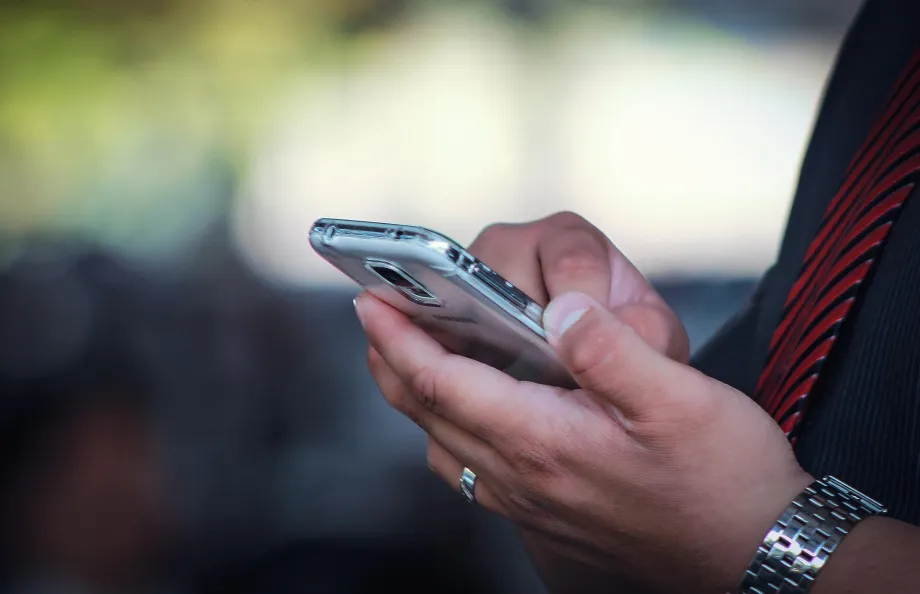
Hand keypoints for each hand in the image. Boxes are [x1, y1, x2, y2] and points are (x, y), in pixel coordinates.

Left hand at [359, 213, 811, 592]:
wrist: (754, 556)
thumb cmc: (723, 481)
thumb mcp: (680, 400)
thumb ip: (611, 349)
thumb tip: (561, 307)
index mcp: (544, 442)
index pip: (443, 382)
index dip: (399, 337)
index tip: (370, 298)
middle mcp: (523, 479)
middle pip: (428, 413)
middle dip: (390, 359)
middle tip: (373, 314)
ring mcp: (529, 503)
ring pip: (443, 444)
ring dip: (415, 394)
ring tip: (409, 353)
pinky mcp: (544, 514)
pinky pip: (470, 468)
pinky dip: (448, 429)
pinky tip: (467, 411)